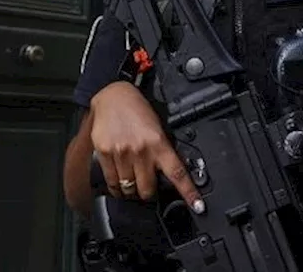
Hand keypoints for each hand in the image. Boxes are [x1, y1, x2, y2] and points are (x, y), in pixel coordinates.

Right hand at [89, 81, 204, 213]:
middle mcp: (140, 150)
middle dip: (149, 192)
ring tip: (131, 182)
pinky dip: (116, 187)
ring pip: (129, 188)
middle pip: (148, 189)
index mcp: (158, 142)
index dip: (189, 192)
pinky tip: (118, 183)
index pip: (177, 173)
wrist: (112, 95)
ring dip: (131, 190)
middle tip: (148, 186)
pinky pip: (112, 182)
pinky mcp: (105, 154)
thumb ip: (161, 150)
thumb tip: (166, 174)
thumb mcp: (156, 127)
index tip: (198, 206)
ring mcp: (122, 153)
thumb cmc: (136, 110)